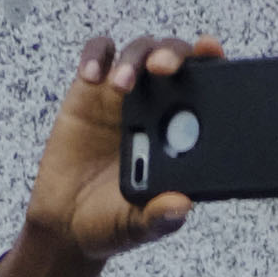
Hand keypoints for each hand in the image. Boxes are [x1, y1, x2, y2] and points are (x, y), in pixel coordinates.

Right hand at [0, 31, 221, 276]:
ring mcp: (124, 95)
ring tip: (121, 85)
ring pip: (138, 52)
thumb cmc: (111, 221)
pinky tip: (91, 76)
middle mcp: (159, 105)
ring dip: (134, 59)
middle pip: (172, 58)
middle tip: (163, 68)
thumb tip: (182, 206)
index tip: (211, 50)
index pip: (206, 86)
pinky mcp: (90, 91)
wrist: (65, 223)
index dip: (212, 62)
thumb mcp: (137, 226)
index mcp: (183, 131)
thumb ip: (158, 218)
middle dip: (172, 53)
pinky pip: (97, 57)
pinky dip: (95, 57)